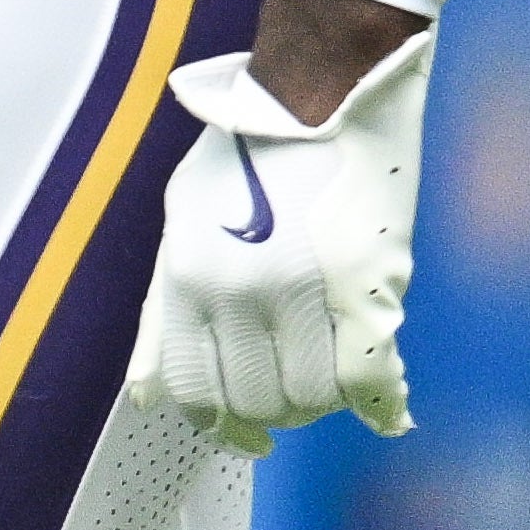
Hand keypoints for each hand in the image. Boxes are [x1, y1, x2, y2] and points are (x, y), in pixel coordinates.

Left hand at [126, 26, 431, 452]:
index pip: (192, 390)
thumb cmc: (249, 155)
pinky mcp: (362, 282)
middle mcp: (235, 290)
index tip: (247, 436)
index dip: (222, 427)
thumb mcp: (181, 225)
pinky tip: (385, 407)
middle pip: (255, 401)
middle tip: (299, 396)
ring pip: (312, 397)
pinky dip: (380, 403)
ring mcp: (299, 289)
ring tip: (335, 380)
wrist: (317, 92)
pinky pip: (368, 377)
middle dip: (278, 415)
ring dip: (326, 403)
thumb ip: (163, 312)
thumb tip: (144, 394)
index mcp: (185, 275)